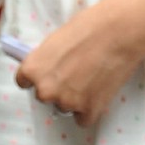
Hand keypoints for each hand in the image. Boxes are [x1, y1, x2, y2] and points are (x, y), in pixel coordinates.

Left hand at [15, 0, 143, 126]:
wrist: (120, 31)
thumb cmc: (90, 26)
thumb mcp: (58, 39)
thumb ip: (48, 59)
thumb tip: (49, 69)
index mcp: (33, 69)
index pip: (24, 82)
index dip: (39, 76)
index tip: (49, 73)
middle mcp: (45, 90)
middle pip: (45, 96)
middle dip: (58, 88)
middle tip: (77, 72)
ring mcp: (67, 102)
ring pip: (66, 107)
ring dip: (76, 98)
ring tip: (94, 78)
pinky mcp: (89, 110)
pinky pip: (84, 118)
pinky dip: (91, 109)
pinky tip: (100, 91)